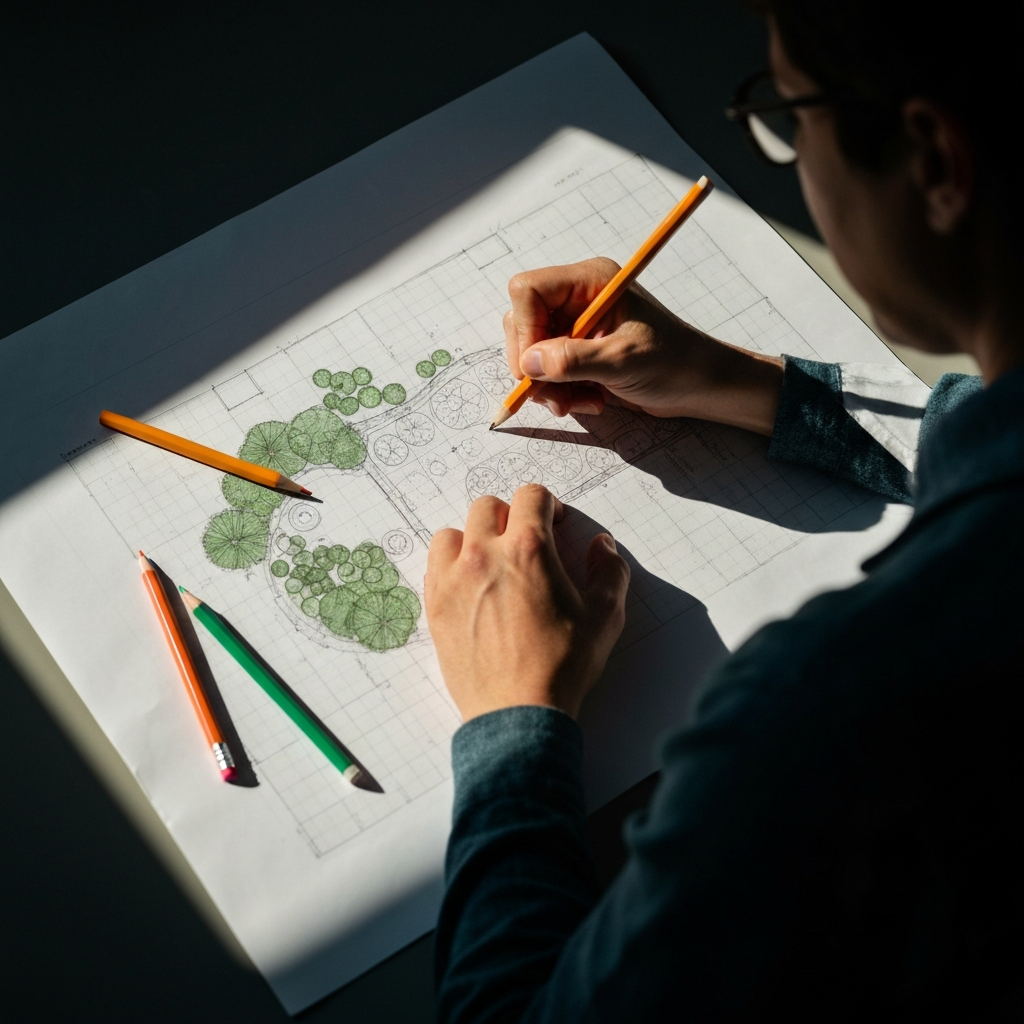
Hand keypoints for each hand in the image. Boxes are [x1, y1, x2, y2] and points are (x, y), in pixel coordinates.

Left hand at [425, 485, 629, 721]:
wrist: (518, 712)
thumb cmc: (562, 666)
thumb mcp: (604, 617)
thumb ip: (610, 571)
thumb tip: (602, 546)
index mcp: (528, 549)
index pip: (530, 495)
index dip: (548, 505)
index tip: (554, 524)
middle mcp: (484, 554)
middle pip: (488, 507)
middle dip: (511, 517)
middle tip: (526, 543)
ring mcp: (453, 579)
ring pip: (453, 532)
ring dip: (473, 538)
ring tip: (492, 563)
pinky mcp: (435, 605)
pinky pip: (434, 565)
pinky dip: (450, 566)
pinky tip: (470, 587)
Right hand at [504, 257, 783, 435]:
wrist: (699, 385)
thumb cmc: (674, 362)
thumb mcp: (623, 361)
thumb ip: (573, 361)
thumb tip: (529, 364)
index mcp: (590, 282)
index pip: (529, 291)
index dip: (523, 330)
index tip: (533, 368)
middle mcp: (578, 299)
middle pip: (523, 324)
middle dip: (535, 366)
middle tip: (556, 396)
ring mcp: (577, 327)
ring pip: (532, 354)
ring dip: (549, 386)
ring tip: (581, 402)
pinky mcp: (579, 352)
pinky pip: (548, 372)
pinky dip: (562, 393)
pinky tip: (591, 400)